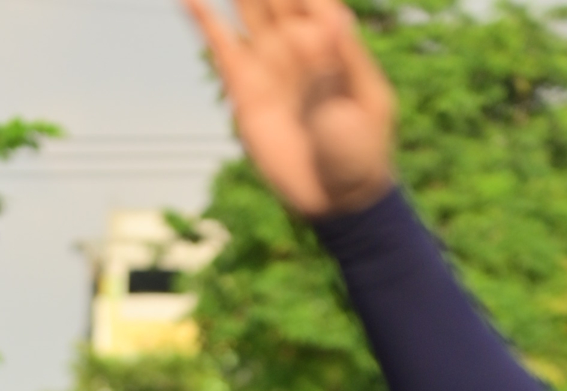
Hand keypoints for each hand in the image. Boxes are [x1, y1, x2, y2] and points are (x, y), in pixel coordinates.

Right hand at [183, 0, 395, 216]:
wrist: (335, 196)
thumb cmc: (361, 150)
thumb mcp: (364, 103)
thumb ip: (344, 61)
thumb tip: (336, 14)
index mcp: (333, 36)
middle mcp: (297, 40)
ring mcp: (269, 61)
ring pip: (246, 5)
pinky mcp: (244, 88)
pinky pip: (220, 45)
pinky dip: (202, 17)